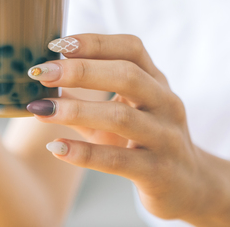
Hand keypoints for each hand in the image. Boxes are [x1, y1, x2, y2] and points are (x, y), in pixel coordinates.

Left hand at [25, 34, 228, 221]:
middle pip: (127, 75)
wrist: (190, 187)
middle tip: (40, 73)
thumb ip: (87, 97)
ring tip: (40, 110)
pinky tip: (56, 147)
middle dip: (80, 71)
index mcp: (156, 82)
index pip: (131, 48)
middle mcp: (165, 104)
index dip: (93, 42)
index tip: (55, 44)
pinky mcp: (159, 173)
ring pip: (121, 117)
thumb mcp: (123, 111)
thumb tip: (41, 80)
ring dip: (76, 110)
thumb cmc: (144, 141)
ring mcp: (165, 138)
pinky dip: (84, 154)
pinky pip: (118, 161)